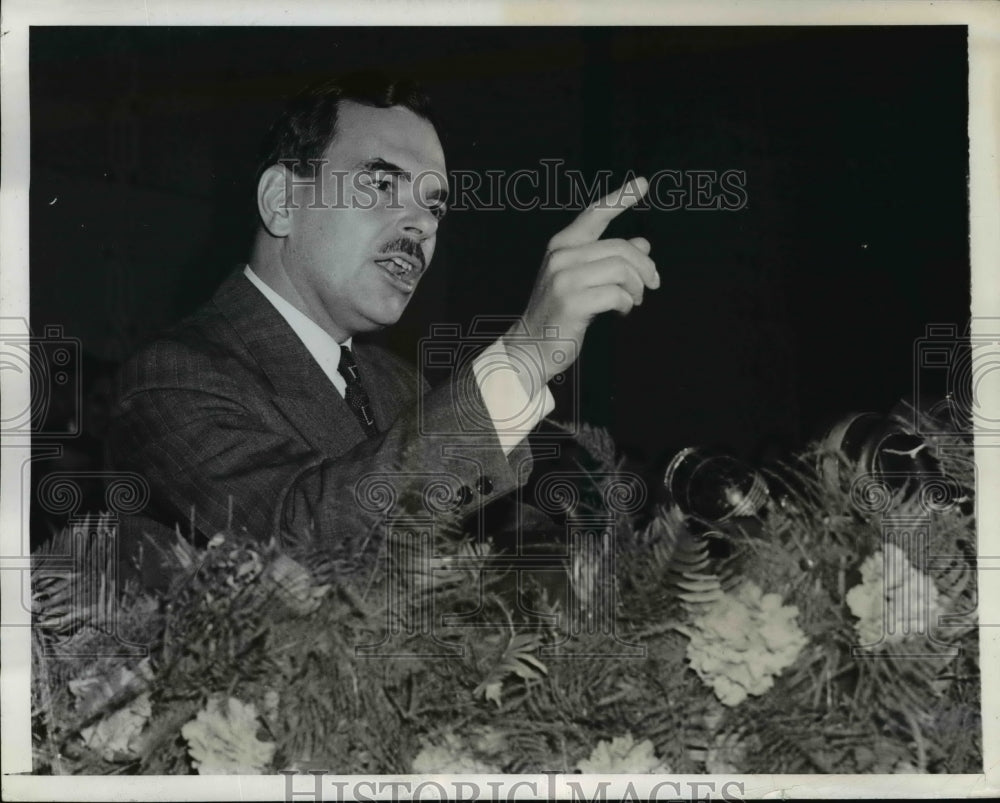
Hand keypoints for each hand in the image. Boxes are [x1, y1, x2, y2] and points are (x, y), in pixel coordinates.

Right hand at [506, 176, 657, 390]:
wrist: (531, 346)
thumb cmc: (560, 313)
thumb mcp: (582, 279)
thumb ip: (609, 259)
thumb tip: (643, 244)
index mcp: (561, 246)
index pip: (594, 214)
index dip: (620, 198)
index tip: (643, 184)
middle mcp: (560, 257)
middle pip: (620, 248)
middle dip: (644, 267)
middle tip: (652, 284)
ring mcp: (564, 279)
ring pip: (621, 270)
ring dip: (637, 287)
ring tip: (634, 300)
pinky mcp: (572, 302)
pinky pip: (617, 294)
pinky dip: (627, 303)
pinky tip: (622, 311)